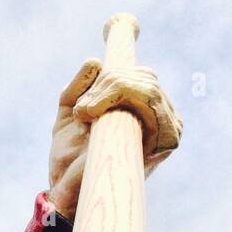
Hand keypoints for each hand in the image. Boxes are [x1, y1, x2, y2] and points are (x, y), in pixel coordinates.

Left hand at [47, 59, 182, 219]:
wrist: (66, 190)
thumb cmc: (69, 157)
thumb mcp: (69, 113)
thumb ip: (79, 86)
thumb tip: (95, 61)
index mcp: (141, 112)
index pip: (142, 76)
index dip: (122, 67)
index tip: (111, 40)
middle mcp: (160, 119)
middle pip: (145, 77)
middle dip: (109, 82)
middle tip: (82, 107)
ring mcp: (166, 129)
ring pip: (147, 86)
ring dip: (111, 90)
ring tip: (84, 113)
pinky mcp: (165, 140)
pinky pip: (150, 100)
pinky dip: (120, 96)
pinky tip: (94, 115)